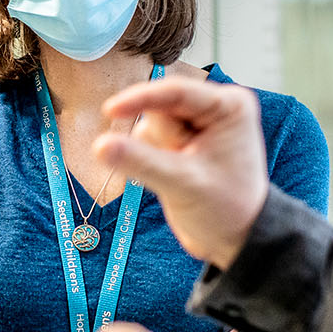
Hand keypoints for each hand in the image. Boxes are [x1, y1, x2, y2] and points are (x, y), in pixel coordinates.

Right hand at [94, 79, 268, 268]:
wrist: (232, 240)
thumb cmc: (225, 210)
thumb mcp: (185, 185)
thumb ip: (142, 163)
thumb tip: (100, 146)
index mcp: (229, 106)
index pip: (176, 92)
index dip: (141, 99)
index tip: (110, 110)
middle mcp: (212, 108)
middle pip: (160, 107)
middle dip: (161, 140)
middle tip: (183, 167)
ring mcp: (193, 124)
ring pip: (149, 123)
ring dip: (155, 152)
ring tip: (182, 175)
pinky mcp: (176, 140)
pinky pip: (144, 139)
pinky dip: (149, 159)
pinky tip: (171, 177)